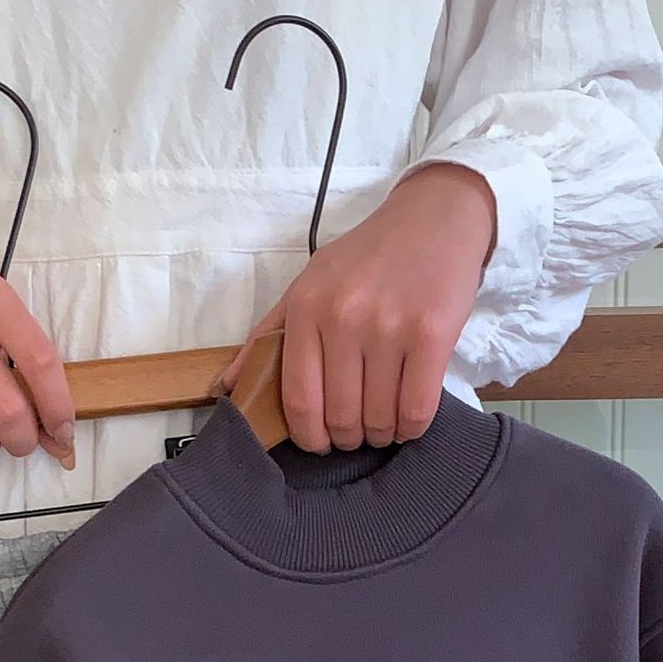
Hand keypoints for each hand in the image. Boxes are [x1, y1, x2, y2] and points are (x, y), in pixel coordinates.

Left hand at [220, 163, 495, 451]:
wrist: (434, 218)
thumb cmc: (369, 257)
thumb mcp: (310, 283)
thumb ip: (269, 335)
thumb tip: (228, 386)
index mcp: (306, 307)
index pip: (299, 399)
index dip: (308, 435)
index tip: (319, 443)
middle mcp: (343, 317)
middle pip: (340, 416)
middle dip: (348, 438)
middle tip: (357, 434)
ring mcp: (388, 327)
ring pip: (379, 418)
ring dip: (381, 435)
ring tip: (384, 426)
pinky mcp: (432, 335)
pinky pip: (416, 409)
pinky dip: (411, 428)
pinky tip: (409, 422)